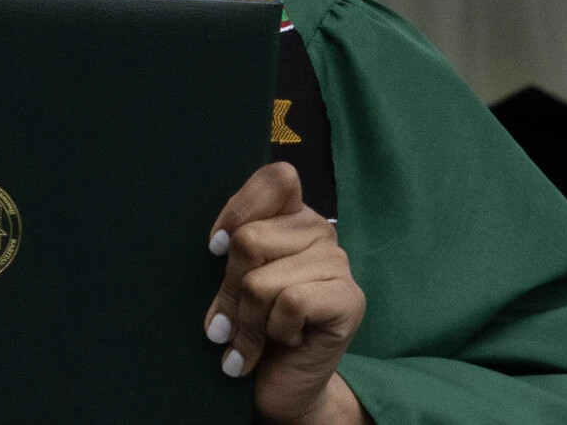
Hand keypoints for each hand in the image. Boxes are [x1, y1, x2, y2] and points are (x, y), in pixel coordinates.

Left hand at [204, 162, 367, 424]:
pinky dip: (275, 331)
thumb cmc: (252, 324)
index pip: (274, 179)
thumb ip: (232, 248)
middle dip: (231, 288)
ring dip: (249, 319)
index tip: (215, 248)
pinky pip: (291, 303)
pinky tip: (286, 342)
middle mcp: (319, 229)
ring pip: (263, 278)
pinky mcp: (350, 299)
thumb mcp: (233, 278)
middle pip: (250, 238)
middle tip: (233, 319)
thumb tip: (218, 243)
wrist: (284, 387)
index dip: (238, 210)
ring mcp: (338, 262)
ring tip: (256, 336)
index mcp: (290, 213)